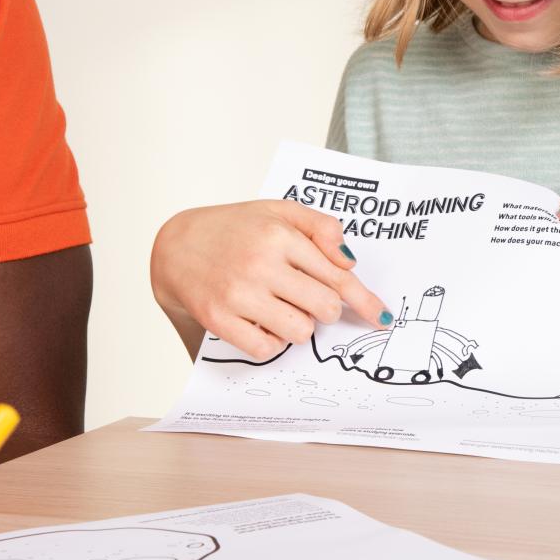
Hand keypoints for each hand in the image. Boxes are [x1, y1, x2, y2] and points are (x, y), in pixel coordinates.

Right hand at [150, 200, 387, 360]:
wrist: (177, 245)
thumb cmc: (236, 228)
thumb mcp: (280, 211)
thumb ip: (321, 227)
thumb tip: (349, 261)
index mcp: (280, 235)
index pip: (337, 276)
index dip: (364, 300)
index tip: (382, 316)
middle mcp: (261, 264)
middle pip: (325, 307)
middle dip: (326, 308)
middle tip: (309, 298)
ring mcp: (238, 294)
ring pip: (300, 331)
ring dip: (299, 324)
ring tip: (281, 305)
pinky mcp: (219, 319)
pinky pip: (266, 348)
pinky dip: (272, 341)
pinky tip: (262, 322)